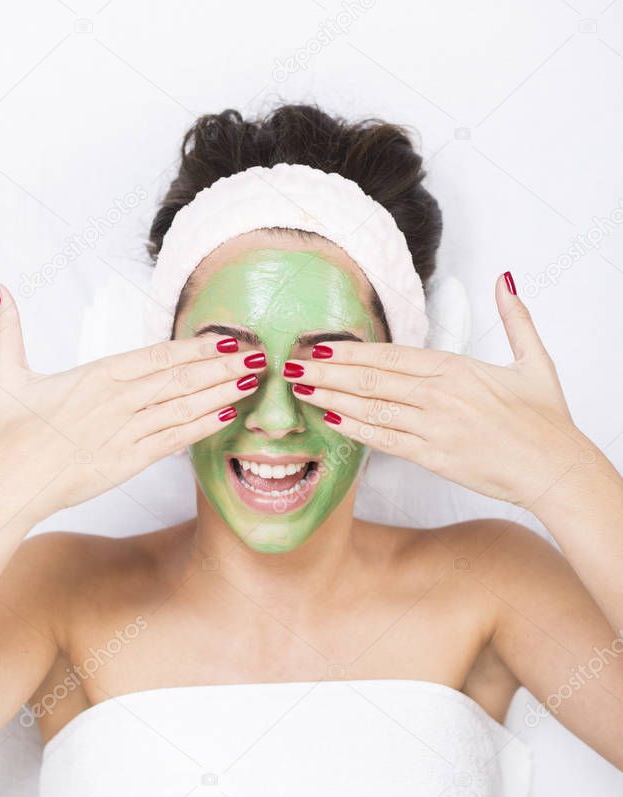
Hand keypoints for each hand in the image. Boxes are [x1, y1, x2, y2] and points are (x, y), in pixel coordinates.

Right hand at [0, 283, 264, 522]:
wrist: (8, 482)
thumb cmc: (10, 431)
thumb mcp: (9, 373)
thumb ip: (10, 328)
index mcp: (97, 375)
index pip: (158, 355)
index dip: (197, 347)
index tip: (227, 340)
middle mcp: (118, 400)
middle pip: (181, 378)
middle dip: (224, 366)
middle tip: (259, 356)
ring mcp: (126, 432)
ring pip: (183, 407)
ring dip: (222, 394)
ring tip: (253, 382)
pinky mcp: (129, 461)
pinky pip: (174, 440)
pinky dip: (202, 428)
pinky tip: (227, 417)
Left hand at [287, 274, 590, 506]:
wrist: (554, 466)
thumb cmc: (544, 419)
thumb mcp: (534, 360)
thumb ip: (515, 317)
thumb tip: (505, 279)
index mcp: (456, 368)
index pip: (391, 356)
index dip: (351, 351)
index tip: (320, 347)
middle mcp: (439, 394)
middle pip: (371, 379)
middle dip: (327, 371)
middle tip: (292, 365)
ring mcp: (433, 427)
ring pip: (371, 408)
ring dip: (332, 398)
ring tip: (300, 389)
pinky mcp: (433, 457)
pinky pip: (385, 440)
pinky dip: (356, 430)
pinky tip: (330, 420)